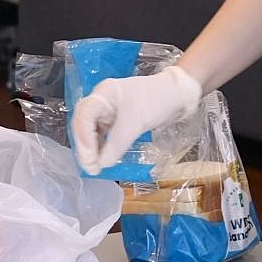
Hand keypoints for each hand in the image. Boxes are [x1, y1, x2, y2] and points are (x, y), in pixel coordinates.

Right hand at [70, 66, 201, 173]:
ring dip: (91, 148)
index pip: (84, 115)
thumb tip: (102, 163)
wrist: (178, 95)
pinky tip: (103, 159)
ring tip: (95, 167)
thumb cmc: (157, 101)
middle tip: (90, 167)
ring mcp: (107, 110)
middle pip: (83, 123)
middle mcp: (101, 101)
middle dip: (85, 146)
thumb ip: (117, 143)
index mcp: (104, 93)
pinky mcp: (115, 120)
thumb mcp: (137, 122)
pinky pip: (102, 134)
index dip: (83, 138)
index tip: (90, 158)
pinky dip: (101, 147)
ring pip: (91, 130)